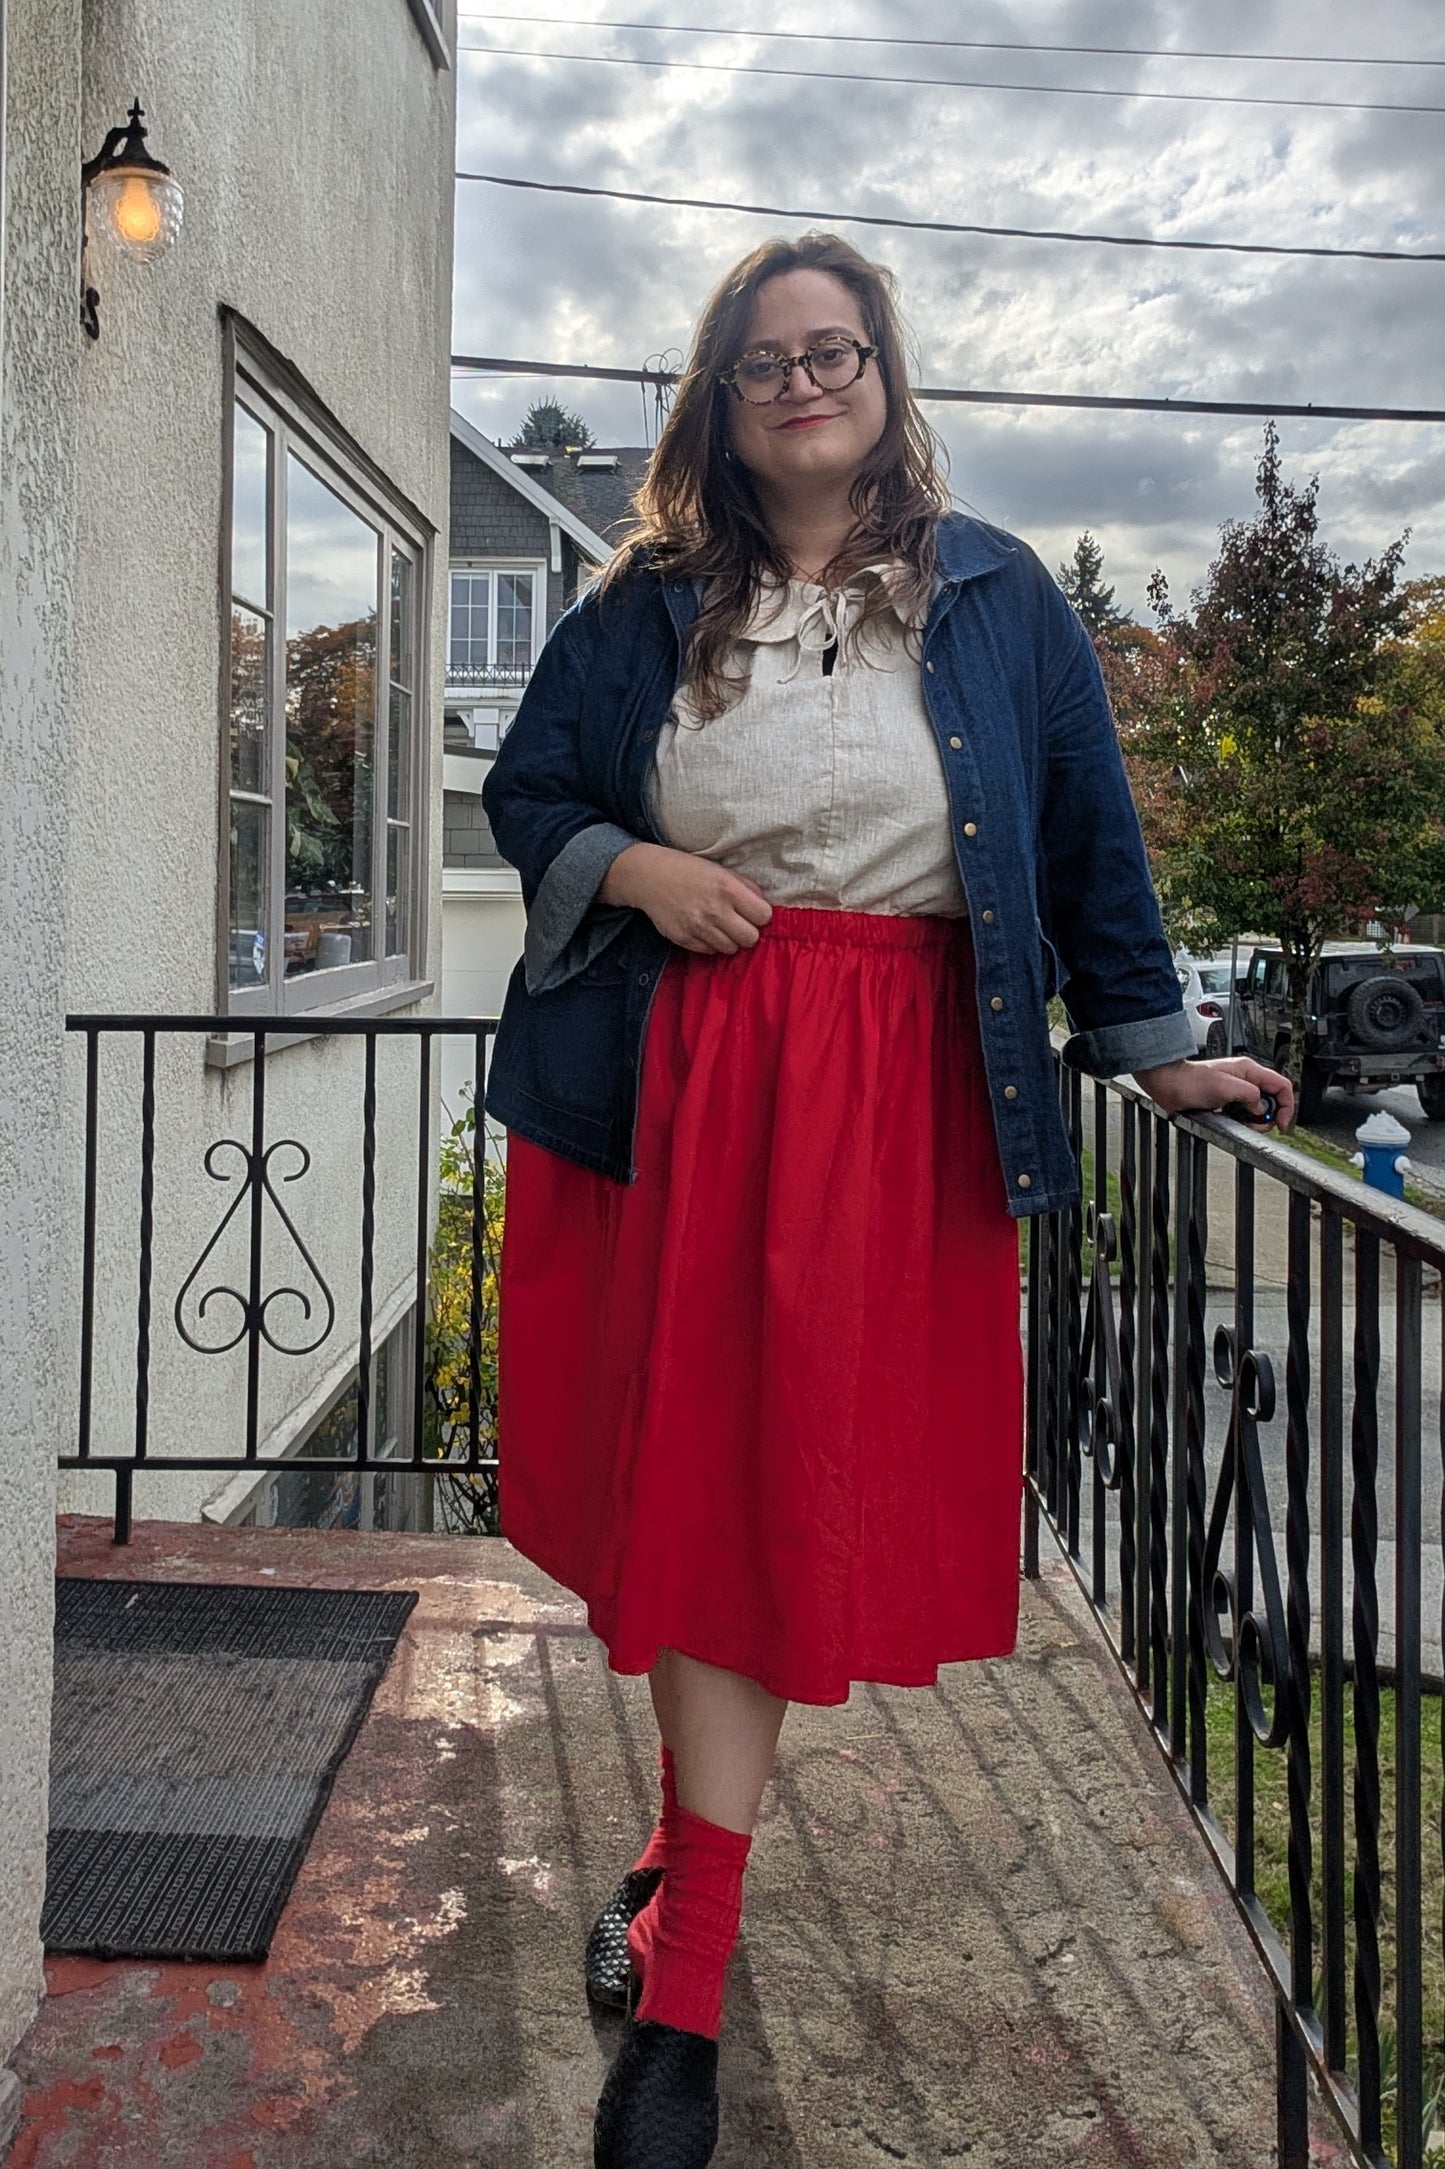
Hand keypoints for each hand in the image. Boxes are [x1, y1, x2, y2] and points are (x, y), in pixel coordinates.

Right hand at [600, 842, 773, 954]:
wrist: (649, 876)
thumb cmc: (687, 870)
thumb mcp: (720, 870)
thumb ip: (744, 887)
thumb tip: (763, 906)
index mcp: (728, 889)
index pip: (763, 916)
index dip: (760, 914)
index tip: (753, 911)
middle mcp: (715, 910)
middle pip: (750, 938)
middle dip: (748, 931)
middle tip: (739, 923)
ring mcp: (698, 927)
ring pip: (731, 949)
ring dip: (730, 939)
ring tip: (721, 926)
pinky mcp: (684, 939)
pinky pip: (710, 951)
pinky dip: (712, 943)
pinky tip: (705, 929)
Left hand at [1132, 1054, 1295, 1131]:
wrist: (1169, 1085)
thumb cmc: (1190, 1081)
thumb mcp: (1224, 1087)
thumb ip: (1249, 1095)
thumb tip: (1262, 1107)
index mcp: (1249, 1070)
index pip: (1282, 1085)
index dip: (1287, 1105)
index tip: (1282, 1123)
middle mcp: (1246, 1079)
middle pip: (1273, 1099)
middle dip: (1269, 1115)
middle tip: (1257, 1124)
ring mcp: (1238, 1090)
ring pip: (1259, 1108)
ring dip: (1255, 1119)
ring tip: (1243, 1122)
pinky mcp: (1228, 1100)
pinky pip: (1245, 1112)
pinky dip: (1244, 1120)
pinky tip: (1234, 1121)